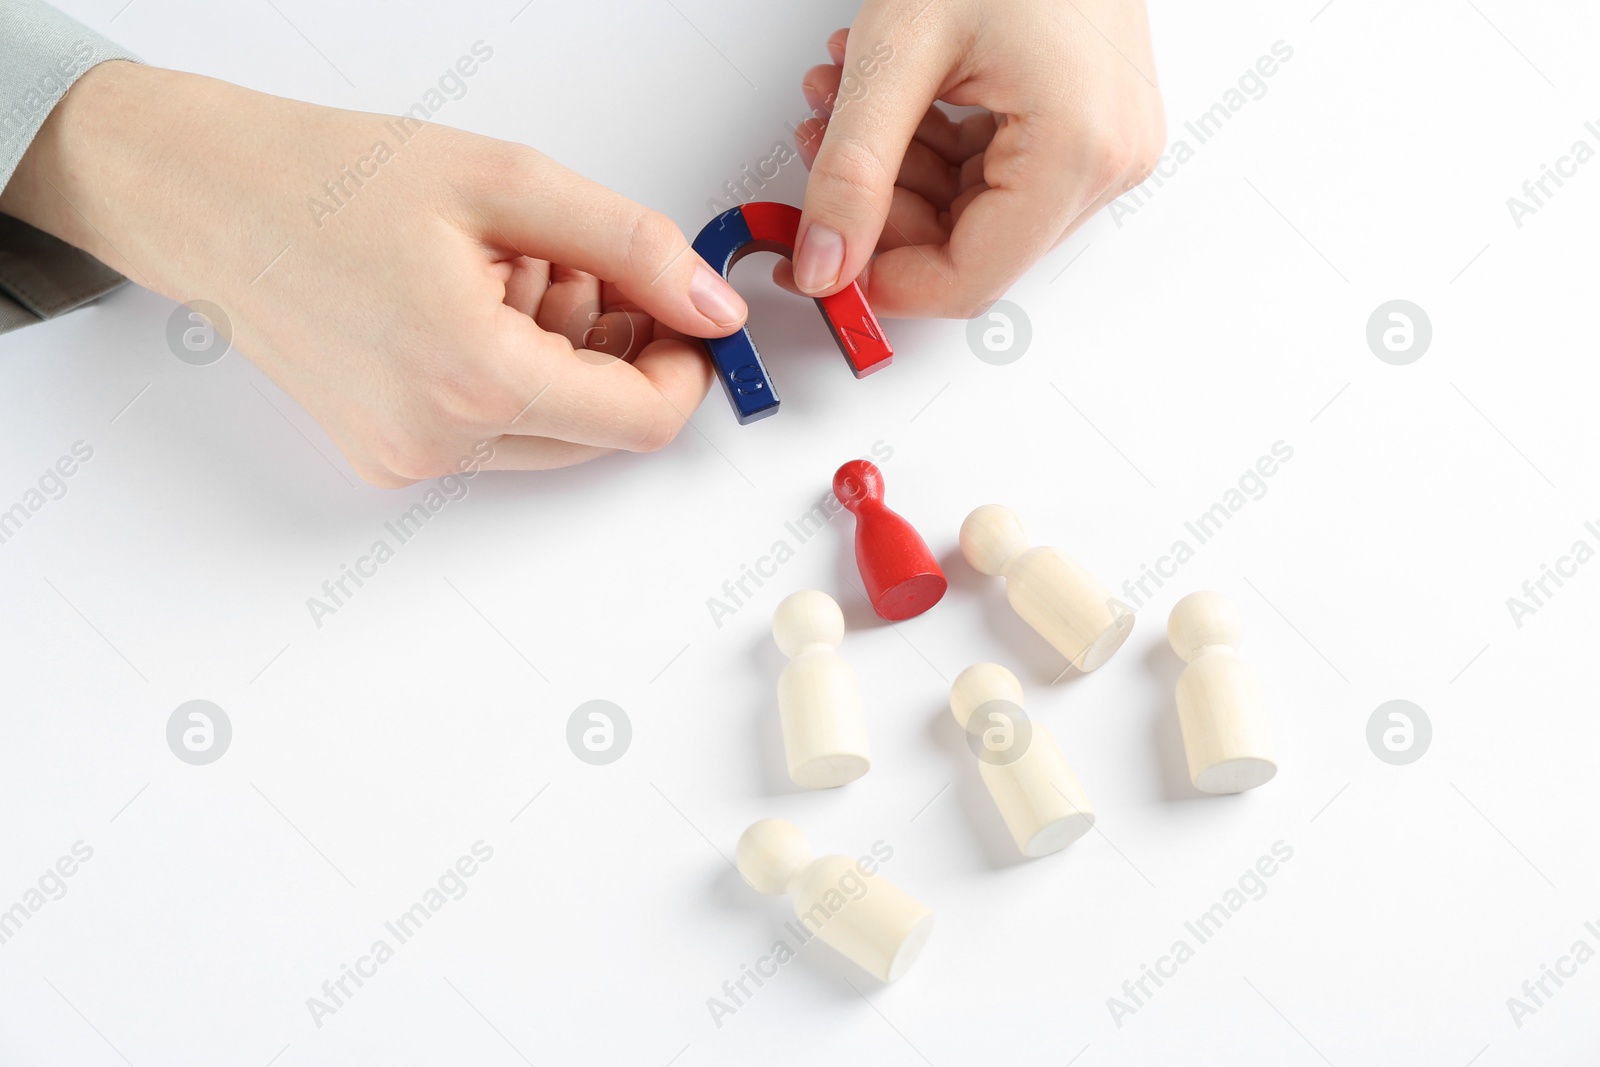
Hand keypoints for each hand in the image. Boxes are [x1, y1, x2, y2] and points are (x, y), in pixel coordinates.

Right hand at [0, 62, 746, 485]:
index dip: (686, 367)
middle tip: (581, 265)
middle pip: (602, 430)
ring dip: (568, 359)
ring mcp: (409, 457)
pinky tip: (477, 305)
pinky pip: (498, 433)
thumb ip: (634, 248)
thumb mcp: (510, 183)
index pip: (644, 421)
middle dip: (620, 351)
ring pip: (554, 432)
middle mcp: (441, 440)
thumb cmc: (333, 180)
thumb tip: (712, 307)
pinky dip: (515, 375)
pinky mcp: (388, 456)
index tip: (688, 315)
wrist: (209, 200)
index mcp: (476, 376)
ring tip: (514, 273)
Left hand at [780, 0, 1164, 317]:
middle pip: (972, 246)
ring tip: (843, 107)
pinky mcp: (1093, 125)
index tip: (818, 263)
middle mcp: (1110, 160)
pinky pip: (1000, 172)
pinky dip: (936, 149)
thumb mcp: (898, 51)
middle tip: (819, 155)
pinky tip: (895, 104)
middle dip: (883, 211)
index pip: (969, 279)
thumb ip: (853, 168)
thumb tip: (826, 260)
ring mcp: (1108, 144)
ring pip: (978, 212)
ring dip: (900, 174)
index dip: (882, 283)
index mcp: (1080, 151)